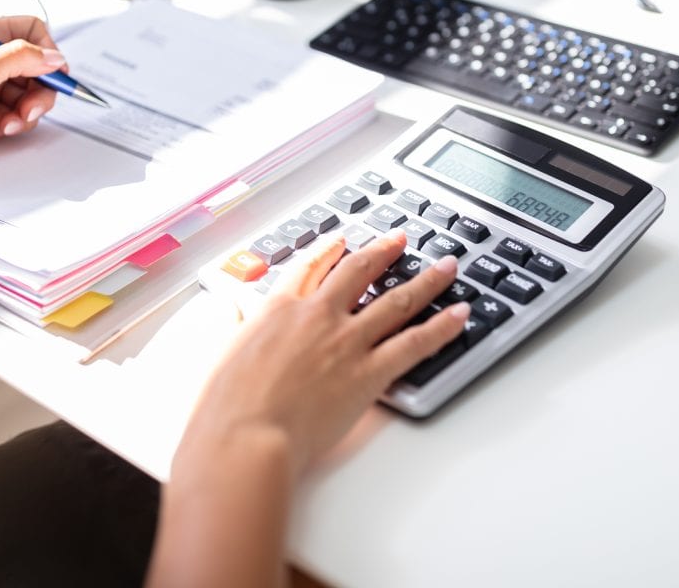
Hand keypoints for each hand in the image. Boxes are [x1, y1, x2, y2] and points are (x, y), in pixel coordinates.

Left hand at [0, 15, 64, 162]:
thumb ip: (21, 60)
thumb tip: (55, 57)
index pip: (33, 32)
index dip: (48, 54)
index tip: (54, 77)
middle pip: (35, 71)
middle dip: (36, 95)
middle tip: (28, 113)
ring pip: (24, 98)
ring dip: (18, 116)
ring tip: (0, 124)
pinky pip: (8, 116)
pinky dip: (0, 124)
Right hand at [148, 230, 468, 587]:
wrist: (245, 437)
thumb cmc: (226, 406)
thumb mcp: (218, 352)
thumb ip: (229, 325)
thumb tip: (227, 308)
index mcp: (278, 308)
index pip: (310, 267)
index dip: (329, 250)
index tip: (342, 241)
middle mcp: (317, 316)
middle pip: (359, 271)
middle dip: (383, 252)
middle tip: (400, 240)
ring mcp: (346, 342)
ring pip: (396, 300)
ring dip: (426, 281)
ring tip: (446, 267)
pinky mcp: (369, 373)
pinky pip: (415, 344)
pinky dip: (442, 328)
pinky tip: (460, 316)